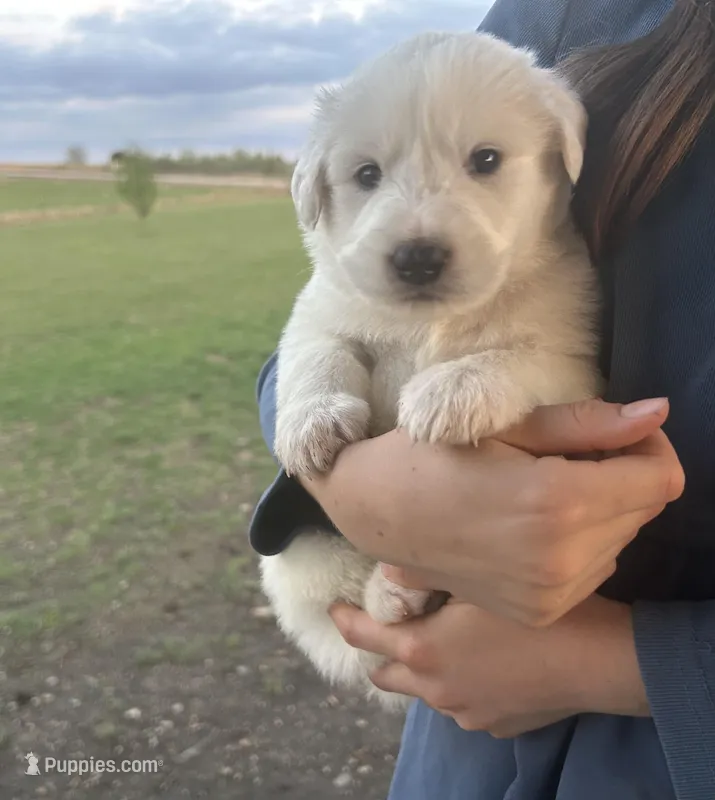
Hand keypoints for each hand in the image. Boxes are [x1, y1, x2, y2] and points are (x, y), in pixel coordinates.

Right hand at [304, 398, 683, 625]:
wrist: (374, 512)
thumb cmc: (430, 454)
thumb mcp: (504, 425)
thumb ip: (585, 423)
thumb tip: (657, 414)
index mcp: (557, 501)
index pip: (661, 477)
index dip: (649, 447)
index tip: (615, 434)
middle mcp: (563, 558)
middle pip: (645, 509)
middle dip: (622, 476)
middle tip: (567, 457)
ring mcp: (551, 594)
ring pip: (622, 540)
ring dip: (602, 511)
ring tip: (544, 493)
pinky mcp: (540, 612)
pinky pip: (594, 569)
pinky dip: (581, 543)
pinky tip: (535, 528)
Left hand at [330, 594, 649, 736]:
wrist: (599, 660)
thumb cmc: (537, 612)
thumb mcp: (479, 582)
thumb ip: (429, 576)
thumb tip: (394, 568)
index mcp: (423, 652)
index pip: (364, 638)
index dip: (344, 620)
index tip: (335, 607)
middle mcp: (436, 690)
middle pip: (387, 675)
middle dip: (382, 651)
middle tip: (393, 624)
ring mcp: (465, 714)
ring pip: (427, 689)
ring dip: (424, 667)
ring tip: (446, 639)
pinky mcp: (494, 725)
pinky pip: (462, 702)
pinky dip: (459, 682)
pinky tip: (486, 661)